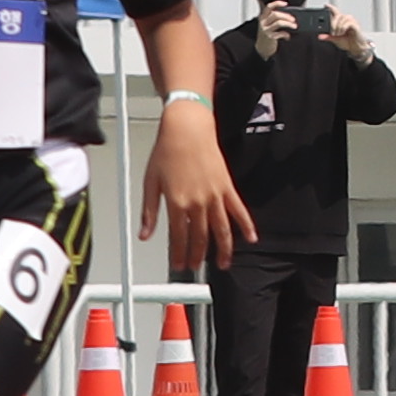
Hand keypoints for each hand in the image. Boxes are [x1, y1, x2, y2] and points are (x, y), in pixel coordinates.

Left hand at [150, 115, 250, 274]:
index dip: (178, 254)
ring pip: (222, 230)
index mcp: (177, 202)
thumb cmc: (167, 151)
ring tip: (224, 264)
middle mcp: (198, 202)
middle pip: (201, 237)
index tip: (178, 265)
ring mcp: (215, 195)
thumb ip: (149, 212)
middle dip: (197, 255)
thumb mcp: (150, 182)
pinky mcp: (227, 187)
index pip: (179, 237)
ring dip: (224, 250)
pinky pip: (239, 210)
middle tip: (194, 266)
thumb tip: (144, 234)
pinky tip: (251, 238)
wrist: (187, 129)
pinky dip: (246, 225)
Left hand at [316, 9, 361, 59]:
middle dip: (333, 23)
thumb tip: (320, 36)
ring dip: (338, 27)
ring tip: (338, 34)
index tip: (325, 5)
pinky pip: (348, 23)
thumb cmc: (348, 42)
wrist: (355, 48)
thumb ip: (328, 37)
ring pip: (343, 18)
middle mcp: (346, 20)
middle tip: (332, 32)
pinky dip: (343, 28)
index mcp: (341, 22)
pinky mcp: (356, 25)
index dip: (331, 7)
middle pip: (338, 15)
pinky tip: (342, 33)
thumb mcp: (335, 39)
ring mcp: (352, 22)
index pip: (336, 12)